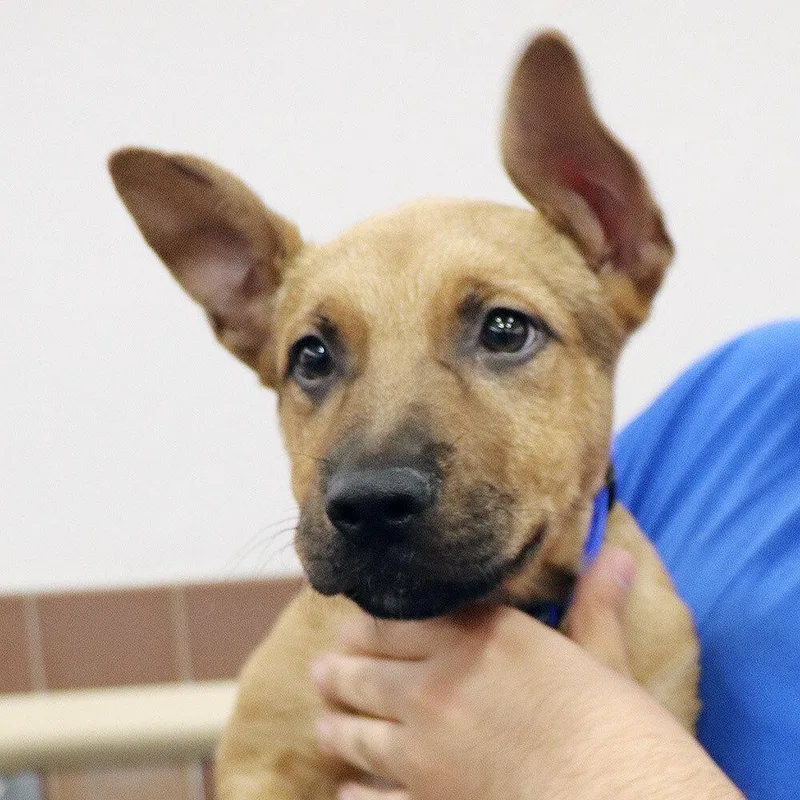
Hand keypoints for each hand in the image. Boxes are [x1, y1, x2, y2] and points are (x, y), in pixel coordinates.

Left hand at [311, 546, 742, 799]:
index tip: (353, 628)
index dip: (369, 626)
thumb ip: (596, 607)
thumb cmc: (615, 730)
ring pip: (358, 734)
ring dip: (337, 729)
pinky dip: (355, 795)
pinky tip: (345, 792)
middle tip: (320, 671)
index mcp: (475, 642)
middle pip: (366, 674)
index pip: (400, 623)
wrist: (615, 797)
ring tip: (324, 726)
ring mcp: (424, 750)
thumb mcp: (605, 660)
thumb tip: (619, 554)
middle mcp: (437, 687)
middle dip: (339, 672)